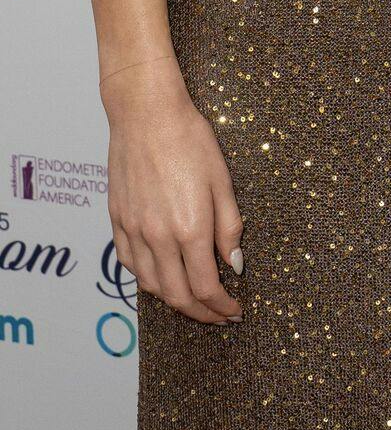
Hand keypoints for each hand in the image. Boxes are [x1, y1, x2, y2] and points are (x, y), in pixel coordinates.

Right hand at [102, 54, 244, 323]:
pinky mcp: (117, 221)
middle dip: (201, 313)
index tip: (234, 311)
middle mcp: (158, 237)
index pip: (205, 287)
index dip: (221, 307)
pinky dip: (148, 279)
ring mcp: (134, 231)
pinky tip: (162, 276)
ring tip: (195, 300)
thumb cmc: (190, 140)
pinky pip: (131, 264)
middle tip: (219, 315)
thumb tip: (234, 264)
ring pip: (151, 286)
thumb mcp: (222, 181)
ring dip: (175, 300)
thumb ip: (229, 228)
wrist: (147, 115)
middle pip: (177, 296)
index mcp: (190, 228)